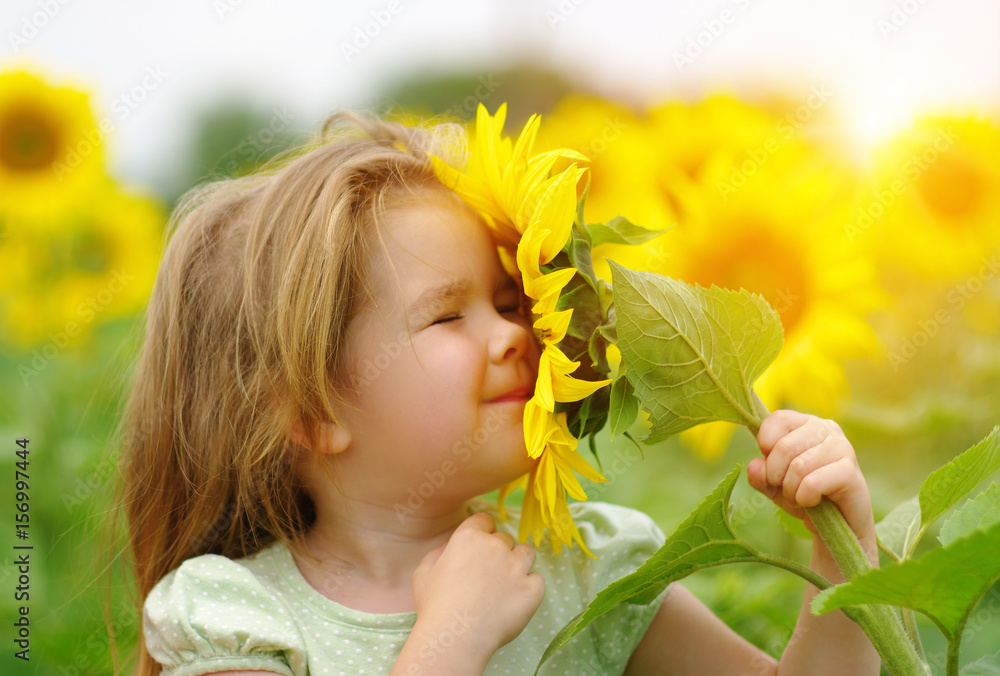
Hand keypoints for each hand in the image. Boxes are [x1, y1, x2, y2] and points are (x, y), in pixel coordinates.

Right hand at [410, 512, 544, 659]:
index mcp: (469, 538)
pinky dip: (529, 587)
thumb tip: (450, 546)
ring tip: (507, 583)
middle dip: (498, 552)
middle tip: (487, 576)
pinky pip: (538, 579)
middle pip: (504, 539)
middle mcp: (495, 546)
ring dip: (518, 563)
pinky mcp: (532, 589)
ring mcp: (516, 567)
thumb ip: (438, 553)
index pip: (484, 520)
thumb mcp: (423, 574)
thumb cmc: (434, 607)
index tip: (480, 548)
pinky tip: (516, 600)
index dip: (483, 532)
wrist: (455, 638)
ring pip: (526, 552)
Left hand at [747, 410, 875, 552]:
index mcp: (807, 423)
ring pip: (798, 466)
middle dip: (775, 475)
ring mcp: (842, 448)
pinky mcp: (850, 472)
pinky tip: (813, 501)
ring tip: (800, 497)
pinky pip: (812, 483)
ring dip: (791, 490)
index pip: (778, 419)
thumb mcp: (774, 486)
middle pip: (784, 446)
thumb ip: (759, 475)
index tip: (771, 465)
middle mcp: (827, 429)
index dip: (765, 444)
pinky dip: (804, 498)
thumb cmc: (805, 495)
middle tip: (785, 489)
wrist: (839, 523)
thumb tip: (754, 466)